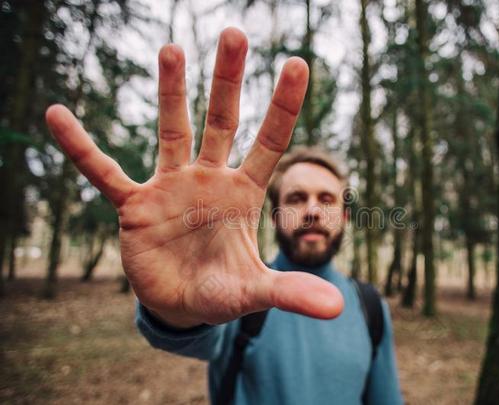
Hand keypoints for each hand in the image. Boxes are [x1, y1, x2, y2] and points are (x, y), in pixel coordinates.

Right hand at [45, 28, 343, 327]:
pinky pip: (104, 172)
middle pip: (222, 120)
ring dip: (171, 93)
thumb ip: (290, 292)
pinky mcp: (135, 205)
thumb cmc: (223, 291)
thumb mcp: (255, 291)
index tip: (298, 63)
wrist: (183, 305)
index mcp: (243, 193)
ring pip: (172, 131)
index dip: (284, 105)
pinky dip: (82, 148)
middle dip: (228, 80)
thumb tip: (335, 308)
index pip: (270, 142)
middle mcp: (209, 180)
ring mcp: (171, 187)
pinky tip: (57, 116)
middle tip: (234, 33)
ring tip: (171, 49)